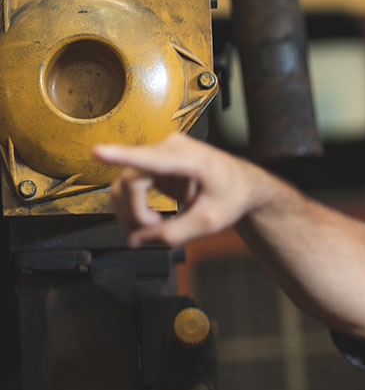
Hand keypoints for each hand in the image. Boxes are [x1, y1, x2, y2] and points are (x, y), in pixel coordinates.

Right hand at [96, 132, 280, 246]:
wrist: (242, 184)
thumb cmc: (231, 197)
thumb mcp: (209, 223)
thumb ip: (173, 234)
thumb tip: (135, 241)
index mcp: (193, 160)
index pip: (151, 160)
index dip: (122, 156)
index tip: (97, 151)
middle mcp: (171, 148)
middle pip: (130, 183)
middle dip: (135, 214)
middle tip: (154, 234)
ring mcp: (159, 151)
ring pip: (124, 185)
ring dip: (132, 212)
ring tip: (156, 226)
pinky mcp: (152, 161)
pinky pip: (129, 185)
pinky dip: (135, 206)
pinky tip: (153, 217)